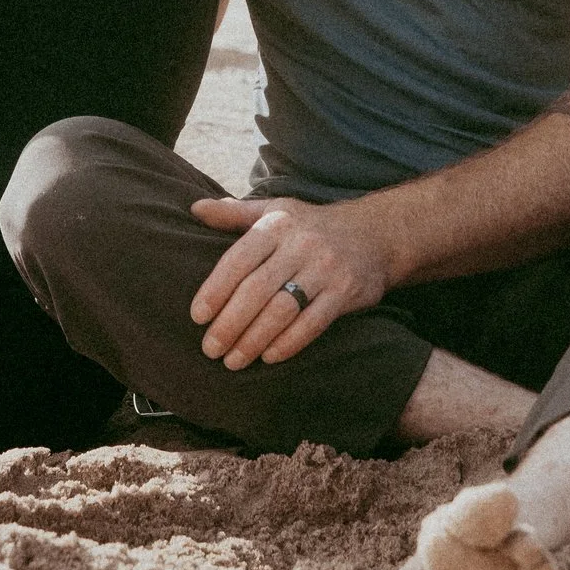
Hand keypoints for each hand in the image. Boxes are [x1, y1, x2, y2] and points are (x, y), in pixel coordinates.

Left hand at [188, 194, 391, 367]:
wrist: (375, 234)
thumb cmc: (310, 226)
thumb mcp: (274, 210)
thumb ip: (234, 213)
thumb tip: (194, 209)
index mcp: (276, 225)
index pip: (238, 259)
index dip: (215, 289)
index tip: (197, 316)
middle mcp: (300, 245)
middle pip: (257, 289)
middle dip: (230, 323)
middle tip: (210, 348)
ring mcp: (325, 269)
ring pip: (282, 310)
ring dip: (254, 339)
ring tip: (233, 360)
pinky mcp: (346, 292)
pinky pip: (313, 323)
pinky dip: (289, 343)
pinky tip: (268, 357)